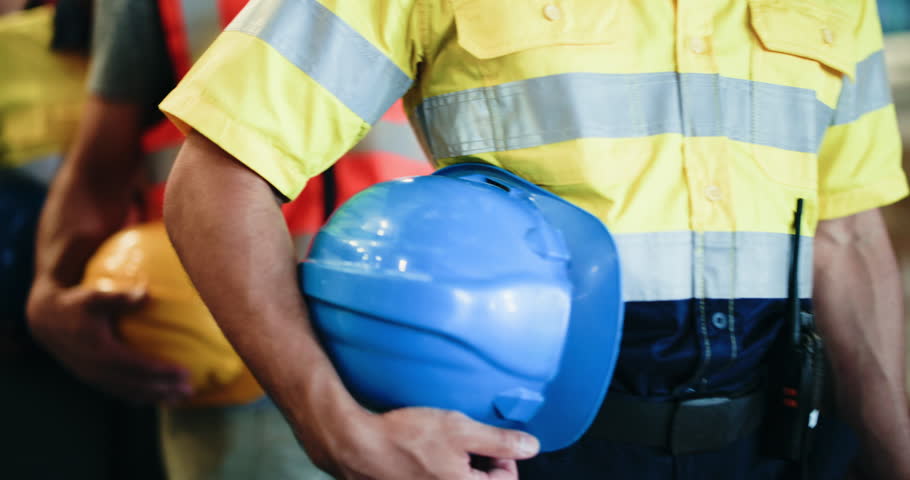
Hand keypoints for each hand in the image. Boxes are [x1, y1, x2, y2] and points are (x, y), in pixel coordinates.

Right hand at [26, 281, 191, 403]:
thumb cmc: (76, 304)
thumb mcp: (94, 296)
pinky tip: (157, 399)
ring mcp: (93, 377)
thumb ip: (119, 297)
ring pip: (129, 393)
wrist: (46, 319)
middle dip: (165, 389)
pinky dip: (140, 397)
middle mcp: (97, 370)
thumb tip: (145, 292)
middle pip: (137, 385)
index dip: (162, 371)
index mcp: (100, 352)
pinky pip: (119, 393)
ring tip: (180, 398)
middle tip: (191, 389)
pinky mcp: (92, 379)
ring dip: (156, 397)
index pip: (138, 366)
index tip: (185, 372)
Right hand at [311, 407, 539, 479]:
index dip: (504, 456)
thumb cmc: (405, 438)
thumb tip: (531, 446)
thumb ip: (499, 440)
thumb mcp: (460, 429)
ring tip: (443, 448)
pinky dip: (437, 471)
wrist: (357, 446)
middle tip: (465, 442)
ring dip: (458, 467)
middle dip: (479, 462)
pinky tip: (425, 456)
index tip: (490, 441)